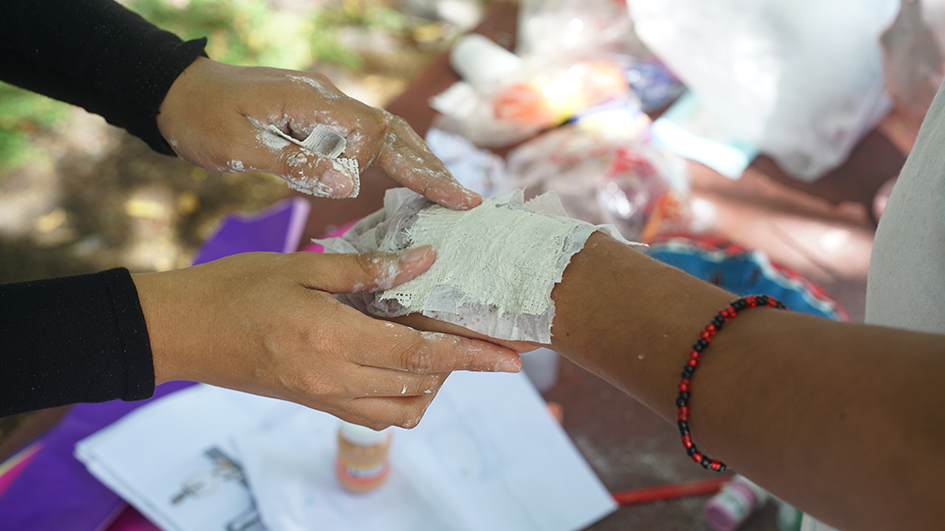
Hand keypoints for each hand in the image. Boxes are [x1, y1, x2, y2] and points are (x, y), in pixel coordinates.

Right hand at [133, 247, 520, 429]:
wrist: (180, 332)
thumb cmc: (235, 288)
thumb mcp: (301, 267)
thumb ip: (366, 269)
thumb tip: (424, 261)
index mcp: (334, 340)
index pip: (420, 354)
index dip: (469, 356)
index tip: (510, 359)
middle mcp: (334, 379)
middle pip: (418, 384)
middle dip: (458, 367)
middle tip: (478, 339)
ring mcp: (323, 397)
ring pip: (400, 410)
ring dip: (430, 385)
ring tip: (438, 349)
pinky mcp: (313, 402)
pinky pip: (372, 415)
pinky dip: (400, 398)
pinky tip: (400, 363)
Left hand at [156, 57, 480, 208]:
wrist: (177, 95)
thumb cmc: (203, 119)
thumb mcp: (239, 145)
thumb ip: (293, 163)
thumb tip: (349, 186)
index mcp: (313, 103)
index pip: (372, 132)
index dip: (399, 165)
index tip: (421, 194)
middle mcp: (329, 103)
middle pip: (394, 132)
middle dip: (429, 166)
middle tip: (465, 199)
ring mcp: (326, 112)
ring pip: (386, 136)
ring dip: (418, 165)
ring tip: (448, 195)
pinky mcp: (319, 125)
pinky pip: (367, 144)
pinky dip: (393, 164)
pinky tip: (404, 186)